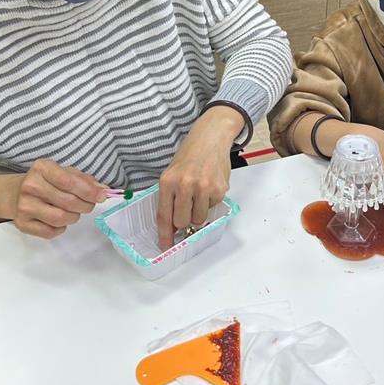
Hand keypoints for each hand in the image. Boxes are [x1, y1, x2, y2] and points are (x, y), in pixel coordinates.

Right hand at [13, 159, 106, 238]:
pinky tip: (59, 220)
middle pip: (68, 202)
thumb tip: (102, 190)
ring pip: (60, 218)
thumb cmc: (45, 182)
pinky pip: (50, 232)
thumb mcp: (63, 172)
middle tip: (89, 205)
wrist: (15, 193)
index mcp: (42, 168)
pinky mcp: (22, 223)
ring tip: (73, 212)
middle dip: (85, 205)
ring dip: (74, 217)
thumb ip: (84, 180)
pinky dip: (61, 228)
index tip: (102, 196)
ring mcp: (24, 206)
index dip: (89, 191)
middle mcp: (30, 186)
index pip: (69, 182)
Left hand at [157, 107, 241, 249]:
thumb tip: (172, 225)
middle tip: (186, 211)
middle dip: (183, 221)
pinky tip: (209, 186)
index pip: (164, 215)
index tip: (165, 246)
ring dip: (198, 213)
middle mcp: (185, 184)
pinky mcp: (219, 188)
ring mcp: (204, 187)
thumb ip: (170, 198)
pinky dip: (210, 202)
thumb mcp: (171, 174)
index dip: (164, 235)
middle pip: (182, 221)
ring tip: (198, 196)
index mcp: (168, 181)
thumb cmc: (189, 157)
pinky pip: (212, 208)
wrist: (210, 138)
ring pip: (199, 218)